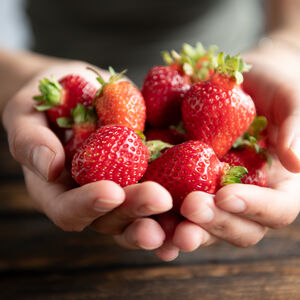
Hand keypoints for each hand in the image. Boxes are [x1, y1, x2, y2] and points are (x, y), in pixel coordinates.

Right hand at [2, 61, 172, 250]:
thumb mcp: (25, 116)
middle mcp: (91, 200)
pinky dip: (180, 207)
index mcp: (58, 192)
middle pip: (111, 220)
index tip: (111, 190)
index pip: (68, 211)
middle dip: (135, 212)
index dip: (88, 206)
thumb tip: (50, 166)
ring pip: (140, 218)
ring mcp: (120, 191)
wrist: (72, 93)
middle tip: (160, 198)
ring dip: (164, 222)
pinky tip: (202, 204)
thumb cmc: (43, 105)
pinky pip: (162, 196)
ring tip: (187, 221)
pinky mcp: (144, 176)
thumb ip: (31, 142)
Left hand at [154, 37, 299, 260]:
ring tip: (159, 229)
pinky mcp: (187, 186)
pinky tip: (140, 218)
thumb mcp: (290, 99)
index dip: (253, 208)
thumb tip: (297, 163)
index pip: (276, 210)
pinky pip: (174, 208)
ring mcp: (214, 195)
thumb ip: (295, 128)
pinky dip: (158, 218)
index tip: (226, 194)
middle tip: (191, 208)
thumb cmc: (272, 89)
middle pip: (237, 228)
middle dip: (214, 223)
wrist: (240, 84)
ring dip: (181, 231)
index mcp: (277, 185)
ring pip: (202, 227)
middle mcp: (246, 198)